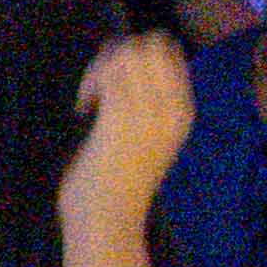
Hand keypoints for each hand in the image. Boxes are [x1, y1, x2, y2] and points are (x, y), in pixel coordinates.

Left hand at [64, 32, 193, 222]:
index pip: (171, 55)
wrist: (108, 222)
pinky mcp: (119, 116)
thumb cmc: (121, 187)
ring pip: (129, 51)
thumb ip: (148, 107)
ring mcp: (148, 110)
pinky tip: (83, 108)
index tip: (118, 87)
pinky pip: (108, 72)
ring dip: (102, 67)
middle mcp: (172, 106)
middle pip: (152, 44)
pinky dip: (90, 82)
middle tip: (102, 87)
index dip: (139, 57)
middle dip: (120, 54)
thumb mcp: (149, 140)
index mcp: (183, 112)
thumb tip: (127, 67)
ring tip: (92, 97)